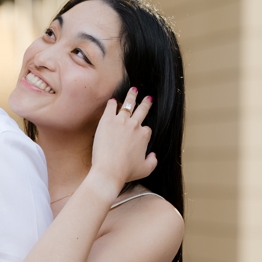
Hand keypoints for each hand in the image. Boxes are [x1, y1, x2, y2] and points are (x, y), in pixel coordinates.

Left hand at [89, 85, 155, 199]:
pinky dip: (112, 103)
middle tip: (148, 98)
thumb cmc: (126, 172)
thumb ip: (153, 161)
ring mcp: (121, 121)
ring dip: (131, 96)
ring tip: (133, 90)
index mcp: (144, 135)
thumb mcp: (145, 169)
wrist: (109, 170)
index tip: (140, 133)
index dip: (143, 131)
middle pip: (142, 110)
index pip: (147, 128)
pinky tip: (113, 100)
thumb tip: (153, 155)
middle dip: (146, 103)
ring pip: (128, 104)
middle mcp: (135, 125)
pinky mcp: (107, 120)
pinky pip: (111, 107)